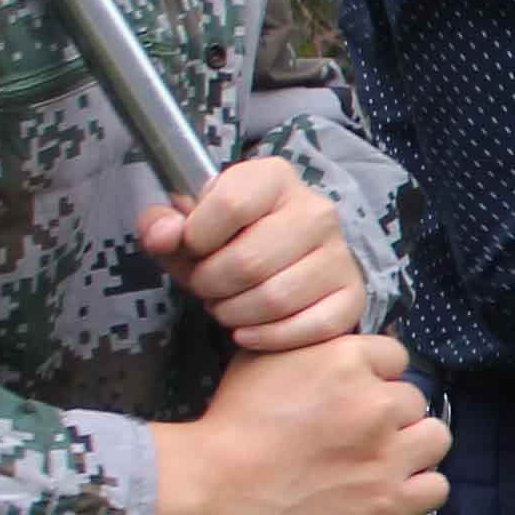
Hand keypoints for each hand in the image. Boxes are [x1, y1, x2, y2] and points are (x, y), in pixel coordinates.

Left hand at [139, 158, 367, 350]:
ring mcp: (340, 254)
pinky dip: (268, 337)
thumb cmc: (227, 241)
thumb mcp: (187, 226)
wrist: (278, 261)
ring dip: (235, 314)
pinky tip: (248, 331)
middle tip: (206, 287)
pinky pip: (310, 327)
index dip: (196, 237)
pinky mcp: (352, 296)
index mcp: (274, 177)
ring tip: (226, 306)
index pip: (229, 205)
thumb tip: (163, 236)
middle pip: (249, 261)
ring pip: (276, 299)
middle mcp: (316, 210)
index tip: (192, 248)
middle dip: (212, 285)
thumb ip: (161, 225)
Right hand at [147, 332, 448, 514]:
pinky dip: (418, 489)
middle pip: (415, 399)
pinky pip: (436, 488)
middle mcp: (375, 402)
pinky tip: (391, 490)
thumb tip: (344, 349)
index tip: (358, 397)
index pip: (396, 358)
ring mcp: (387, 454)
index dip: (378, 378)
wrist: (214, 486)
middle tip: (359, 436)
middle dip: (391, 415)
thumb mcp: (266, 358)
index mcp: (346, 359)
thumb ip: (316, 349)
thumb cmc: (231, 422)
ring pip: (435, 438)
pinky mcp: (389, 501)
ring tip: (381, 461)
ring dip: (413, 448)